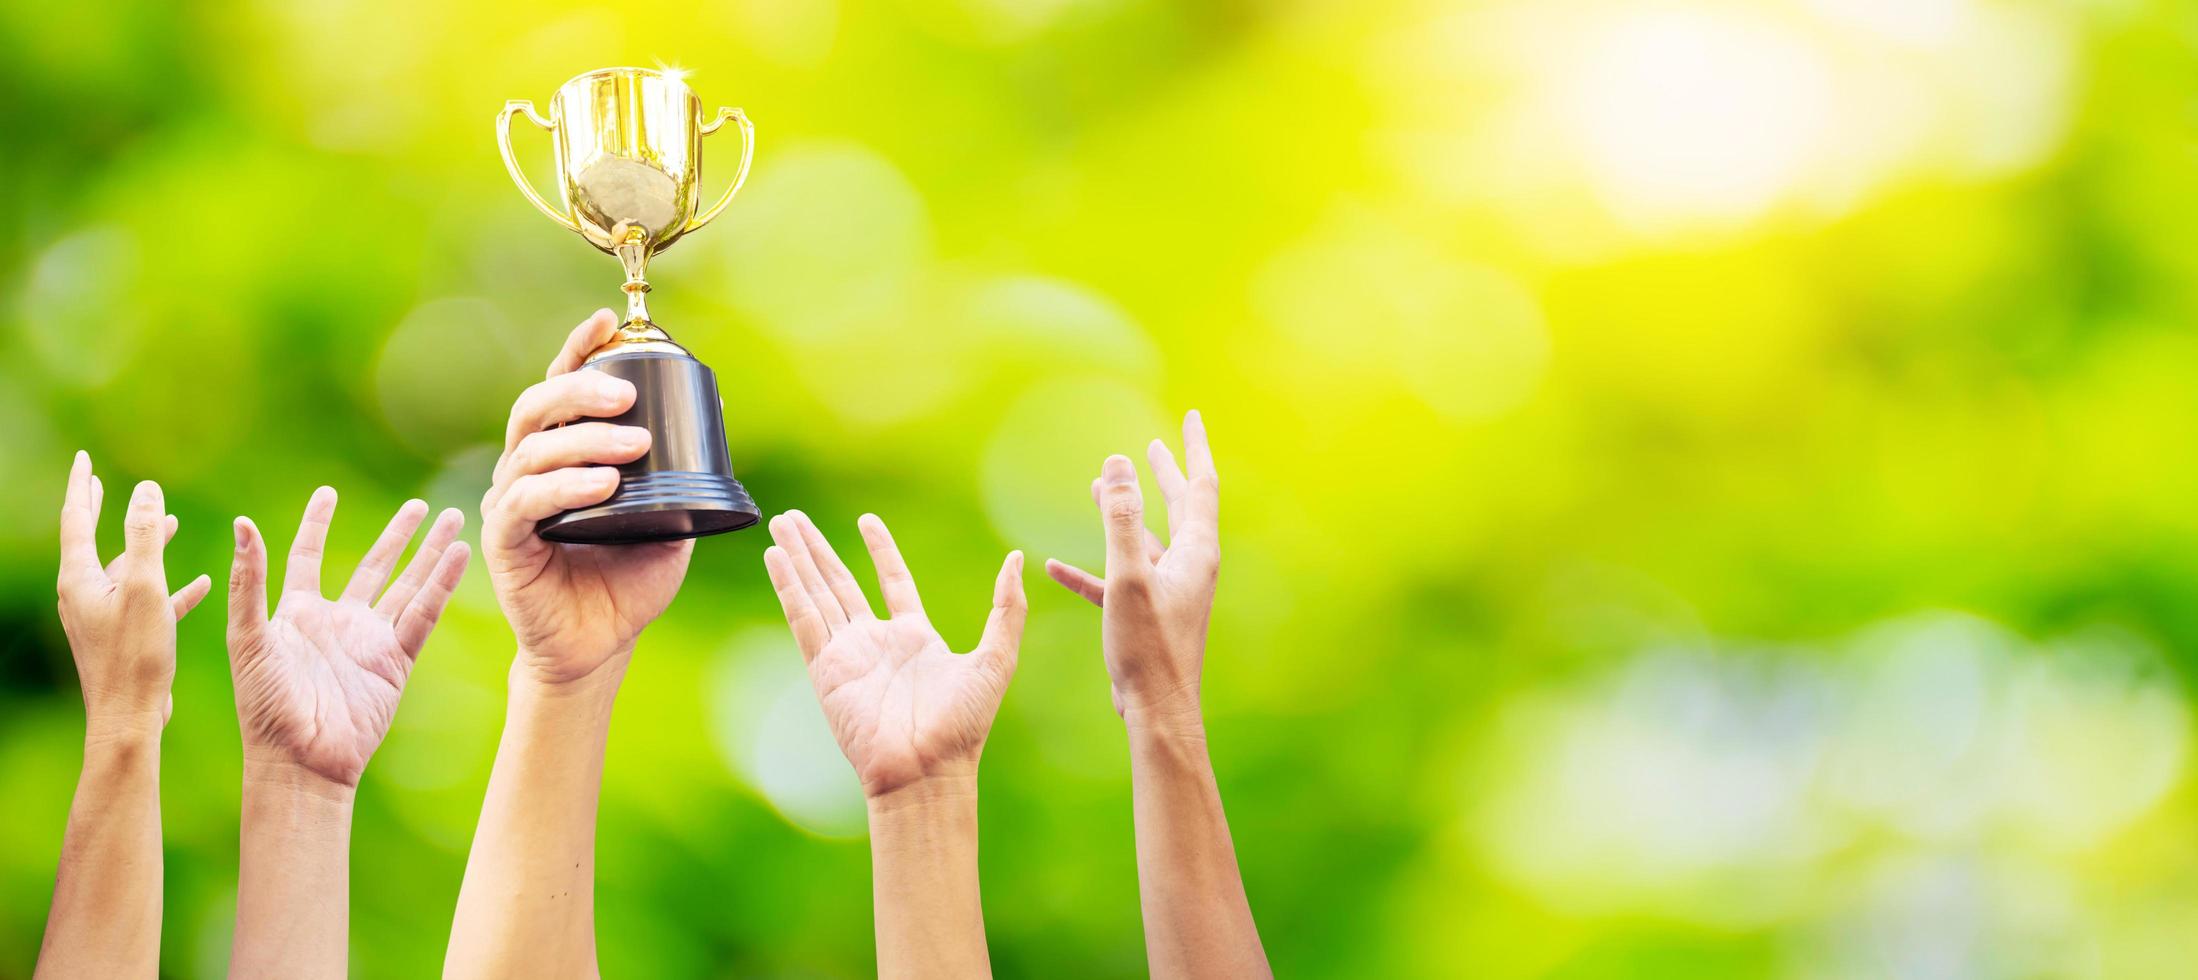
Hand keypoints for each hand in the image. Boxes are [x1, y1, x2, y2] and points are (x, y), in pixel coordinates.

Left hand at [55, 451, 211, 734]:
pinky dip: (174, 587)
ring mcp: (103, 616)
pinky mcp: (125, 636)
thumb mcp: (145, 586)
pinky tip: (203, 584)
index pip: (75, 519)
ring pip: (126, 569)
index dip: (81, 486)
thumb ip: (146, 536)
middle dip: (100, 510)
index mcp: (80, 578)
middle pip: (91, 540)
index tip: (83, 458)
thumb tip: (144, 489)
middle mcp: (84, 594)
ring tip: (173, 523)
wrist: (130, 717)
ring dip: (148, 545)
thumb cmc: (136, 654)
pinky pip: (149, 601)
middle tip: (98, 482)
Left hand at [228, 488, 469, 786]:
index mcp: (297, 614)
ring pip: (407, 585)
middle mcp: (338, 623)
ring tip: (453, 520)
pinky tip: (459, 556)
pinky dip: (442, 584)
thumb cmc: (264, 707)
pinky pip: (423, 614)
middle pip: (375, 566)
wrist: (301, 761)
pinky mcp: (396, 661)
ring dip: (430, 554)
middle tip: (421, 507)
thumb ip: (249, 582)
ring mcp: (370, 641)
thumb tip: (243, 524)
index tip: (329, 492)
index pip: (308, 556)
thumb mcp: (248, 638)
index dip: (317, 524)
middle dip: (399, 536)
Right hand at [481, 309, 688, 684]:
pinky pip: (525, 503)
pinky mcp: (504, 542)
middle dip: (580, 391)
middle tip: (627, 398)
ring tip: (633, 446)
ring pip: (534, 452)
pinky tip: (602, 485)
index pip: (560, 388)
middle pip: (537, 407)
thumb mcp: (669, 518)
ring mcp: (511, 504)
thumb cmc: (629, 580)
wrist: (601, 646)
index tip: (606, 323)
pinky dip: (564, 488)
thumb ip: (681, 473)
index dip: (578, 351)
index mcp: (563, 454)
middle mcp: (529, 470)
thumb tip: (716, 415)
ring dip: (585, 442)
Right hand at [763, 511, 1026, 797]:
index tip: (867, 521)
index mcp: (914, 638)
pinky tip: (775, 558)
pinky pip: (803, 619)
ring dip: (799, 558)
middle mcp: (876, 643)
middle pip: (841, 583)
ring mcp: (848, 654)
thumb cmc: (963, 726)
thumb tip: (1016, 561)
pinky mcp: (825, 669)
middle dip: (819, 550)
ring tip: (781, 524)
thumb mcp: (995, 659)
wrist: (926, 770)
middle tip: (796, 521)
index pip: (893, 582)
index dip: (881, 550)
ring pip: (817, 594)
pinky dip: (789, 586)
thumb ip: (1007, 610)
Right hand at [1044, 410, 1218, 723]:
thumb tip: (1117, 462)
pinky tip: (1056, 567)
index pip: (1201, 485)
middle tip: (1154, 447)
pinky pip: (1117, 581)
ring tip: (1094, 488)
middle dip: (1164, 475)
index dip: (1195, 448)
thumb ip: (1119, 518)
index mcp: (1196, 552)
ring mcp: (1168, 591)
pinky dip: (1091, 570)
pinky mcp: (1146, 615)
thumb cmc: (1149, 647)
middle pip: (1178, 508)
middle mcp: (1189, 567)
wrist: (1157, 710)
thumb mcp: (1128, 575)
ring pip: (1143, 542)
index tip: (1193, 416)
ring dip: (1120, 516)